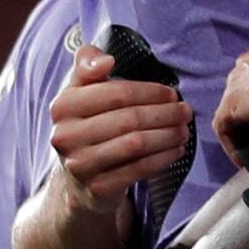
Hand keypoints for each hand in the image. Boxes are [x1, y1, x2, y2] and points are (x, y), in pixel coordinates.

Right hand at [47, 47, 191, 202]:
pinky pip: (139, 169)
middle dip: (164, 113)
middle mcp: (66, 136)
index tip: (171, 93)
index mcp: (63, 106)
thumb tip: (107, 61)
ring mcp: (81, 164)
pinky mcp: (98, 188)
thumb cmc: (87, 125)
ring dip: (168, 135)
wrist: (78, 180)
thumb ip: (88, 65)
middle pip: (129, 119)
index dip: (149, 92)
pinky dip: (163, 157)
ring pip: (137, 143)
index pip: (115, 93)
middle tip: (185, 111)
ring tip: (184, 129)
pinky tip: (176, 149)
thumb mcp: (80, 92)